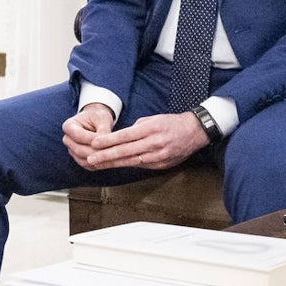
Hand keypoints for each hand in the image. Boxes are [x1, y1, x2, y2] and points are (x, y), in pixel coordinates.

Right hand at [62, 103, 115, 167]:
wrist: (96, 123)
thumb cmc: (98, 117)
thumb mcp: (102, 118)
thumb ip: (103, 129)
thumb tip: (107, 142)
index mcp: (69, 126)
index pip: (78, 135)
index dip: (92, 139)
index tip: (107, 141)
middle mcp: (68, 140)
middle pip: (79, 150)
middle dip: (96, 152)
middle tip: (112, 152)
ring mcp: (72, 151)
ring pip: (84, 160)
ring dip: (98, 160)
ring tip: (113, 158)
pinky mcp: (80, 160)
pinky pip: (89, 166)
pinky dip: (99, 165)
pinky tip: (111, 162)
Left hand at [67, 109, 208, 170]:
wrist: (194, 132)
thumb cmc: (170, 123)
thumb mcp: (152, 119)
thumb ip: (136, 128)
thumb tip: (120, 136)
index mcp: (150, 129)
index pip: (125, 136)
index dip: (108, 141)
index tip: (94, 144)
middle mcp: (154, 143)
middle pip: (125, 151)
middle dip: (106, 156)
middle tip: (90, 158)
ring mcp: (158, 156)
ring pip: (131, 161)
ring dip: (113, 163)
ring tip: (98, 164)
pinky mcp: (161, 164)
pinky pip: (141, 166)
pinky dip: (127, 165)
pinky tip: (115, 166)